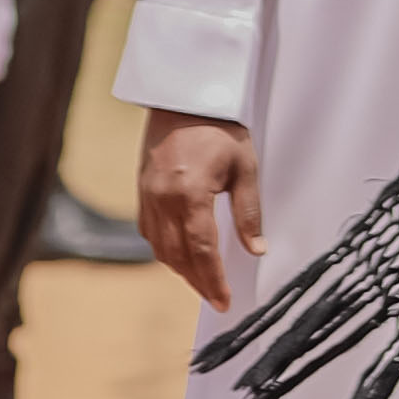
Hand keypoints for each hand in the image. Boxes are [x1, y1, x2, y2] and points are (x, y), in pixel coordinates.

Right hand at [137, 109, 260, 313]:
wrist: (184, 96)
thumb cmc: (219, 127)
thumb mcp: (244, 167)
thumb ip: (249, 212)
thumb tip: (257, 250)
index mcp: (190, 193)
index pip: (202, 251)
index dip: (213, 280)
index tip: (224, 301)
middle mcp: (163, 199)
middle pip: (178, 257)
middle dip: (198, 282)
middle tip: (217, 298)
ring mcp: (148, 196)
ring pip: (160, 248)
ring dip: (181, 269)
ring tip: (203, 281)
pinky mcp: (141, 191)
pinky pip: (149, 232)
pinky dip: (165, 249)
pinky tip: (181, 255)